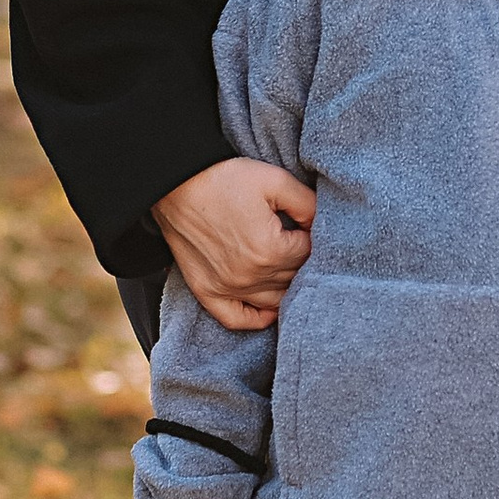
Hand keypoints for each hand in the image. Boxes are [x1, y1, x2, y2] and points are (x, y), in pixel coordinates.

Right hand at [154, 158, 315, 330]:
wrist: (176, 183)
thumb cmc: (225, 179)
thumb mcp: (275, 181)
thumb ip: (308, 205)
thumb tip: (323, 224)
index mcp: (271, 250)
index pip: (309, 254)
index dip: (311, 236)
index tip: (304, 224)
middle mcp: (251, 276)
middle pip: (293, 278)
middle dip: (300, 260)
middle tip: (297, 243)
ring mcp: (228, 288)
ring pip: (274, 301)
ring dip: (286, 286)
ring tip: (287, 268)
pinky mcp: (207, 291)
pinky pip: (237, 319)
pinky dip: (257, 318)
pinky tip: (269, 308)